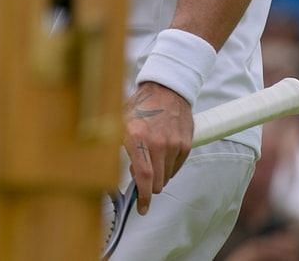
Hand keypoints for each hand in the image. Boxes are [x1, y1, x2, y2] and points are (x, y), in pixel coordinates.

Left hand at [124, 81, 192, 214]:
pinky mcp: (185, 145)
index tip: (142, 208)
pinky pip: (176, 167)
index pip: (144, 176)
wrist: (165, 90)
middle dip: (149, 186)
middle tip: (141, 179)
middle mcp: (157, 142)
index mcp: (136, 137)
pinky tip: (161, 152)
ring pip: (166, 176)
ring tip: (150, 157)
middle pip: (157, 181)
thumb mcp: (119, 123)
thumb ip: (117, 148)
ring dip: (158, 174)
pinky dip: (168, 166)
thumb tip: (113, 174)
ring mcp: (173, 144)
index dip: (143, 197)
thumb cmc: (138, 107)